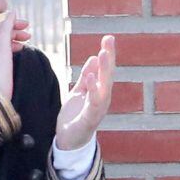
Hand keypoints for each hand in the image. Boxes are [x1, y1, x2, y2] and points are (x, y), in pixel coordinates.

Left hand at [56, 35, 117, 150]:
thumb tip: (94, 58)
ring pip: (104, 87)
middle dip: (109, 58)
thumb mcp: (78, 92)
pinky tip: (90, 77)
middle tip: (109, 40)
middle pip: (107, 75)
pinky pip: (93, 103)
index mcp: (100, 92)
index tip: (108, 38)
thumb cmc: (75, 117)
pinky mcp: (89, 119)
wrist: (69, 142)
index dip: (107, 54)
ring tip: (103, 54)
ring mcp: (98, 109)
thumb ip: (86, 77)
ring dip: (104, 71)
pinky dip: (93, 90)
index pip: (105, 70)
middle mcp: (102, 99)